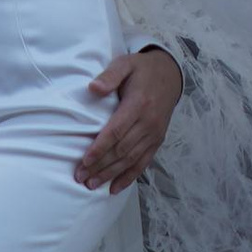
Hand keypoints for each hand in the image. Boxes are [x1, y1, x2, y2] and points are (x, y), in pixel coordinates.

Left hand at [75, 45, 182, 193]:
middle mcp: (148, 123)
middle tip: (81, 178)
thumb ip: (110, 76)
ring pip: (130, 159)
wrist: (170, 74)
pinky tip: (115, 188)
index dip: (100, 148)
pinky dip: (129, 177)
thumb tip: (93, 88)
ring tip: (92, 185)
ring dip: (111, 174)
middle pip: (121, 150)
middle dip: (100, 166)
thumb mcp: (125, 64)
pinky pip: (143, 162)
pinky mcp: (157, 140)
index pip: (116, 131)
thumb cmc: (142, 70)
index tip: (84, 161)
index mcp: (138, 105)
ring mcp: (154, 134)